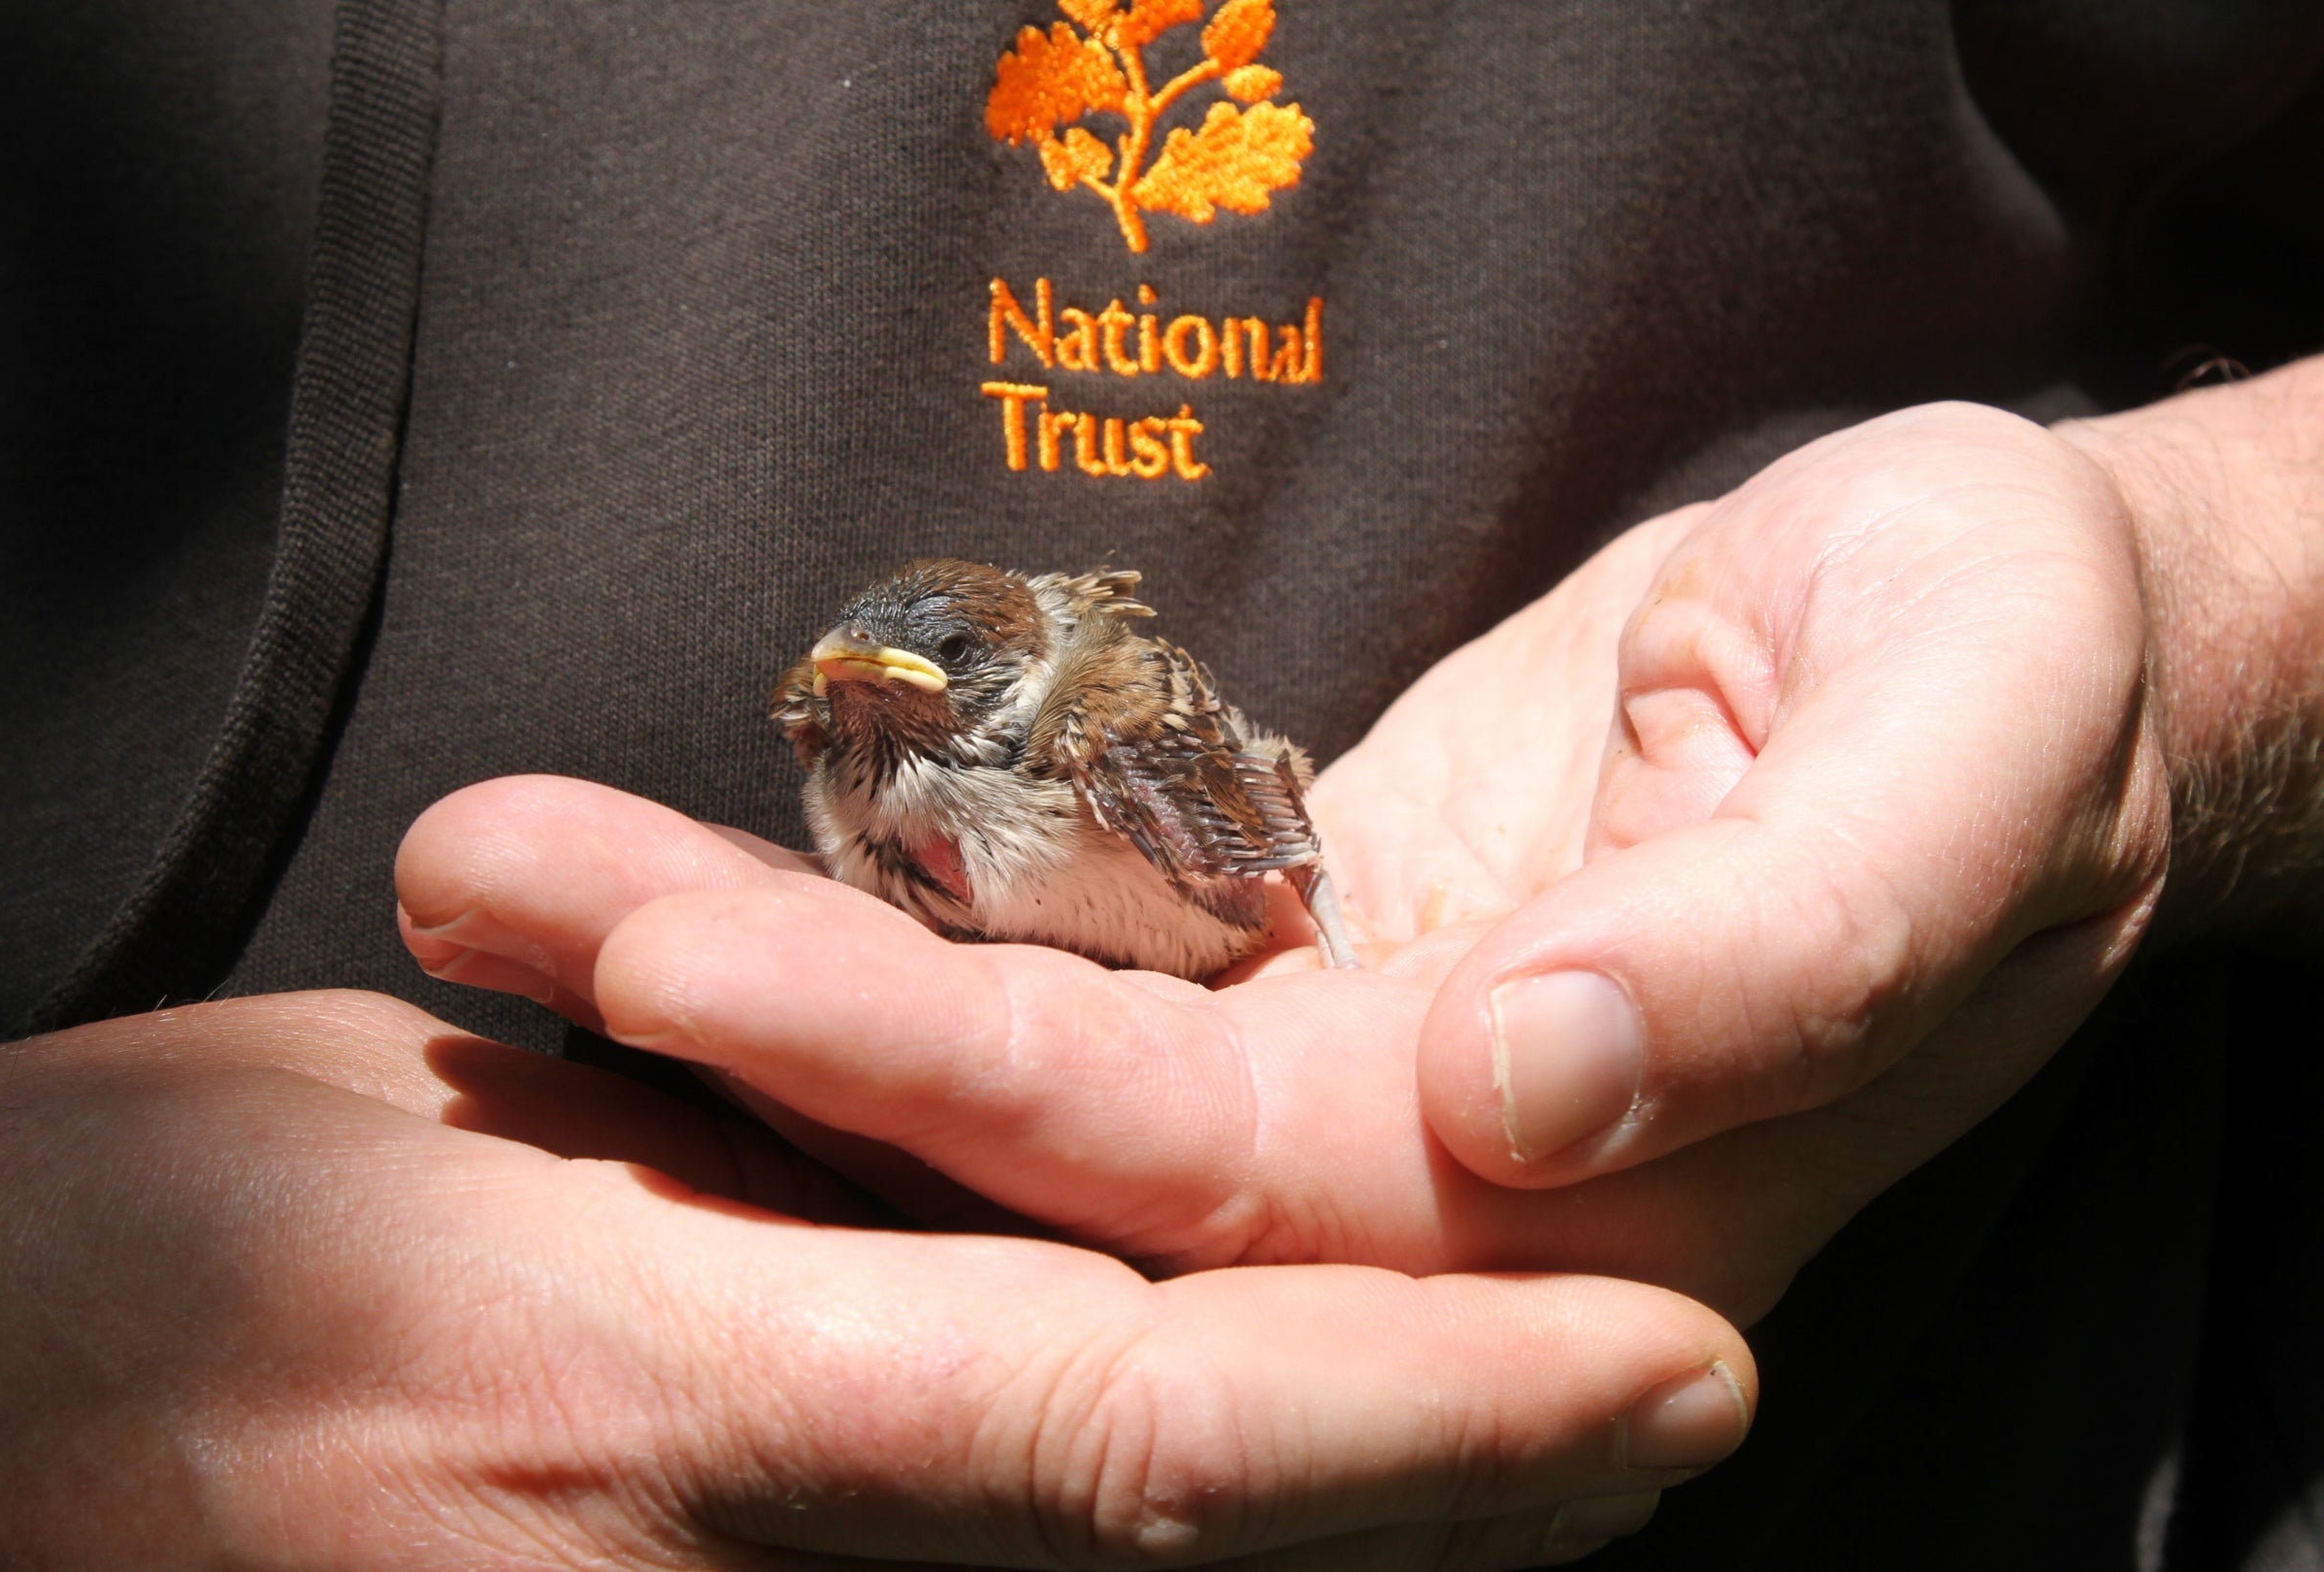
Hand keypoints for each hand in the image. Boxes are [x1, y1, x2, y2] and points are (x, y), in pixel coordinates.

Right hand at [0, 991, 1753, 1568]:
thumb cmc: (69, 1231)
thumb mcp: (419, 1134)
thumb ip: (725, 1188)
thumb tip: (953, 1209)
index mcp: (655, 1389)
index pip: (1148, 1425)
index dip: (1449, 1417)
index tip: (1679, 1374)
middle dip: (1452, 1535)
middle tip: (1659, 1424)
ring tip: (1518, 1465)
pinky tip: (1199, 1528)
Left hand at [401, 381, 2320, 1322]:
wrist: (1987, 648)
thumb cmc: (2015, 677)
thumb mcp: (1977, 754)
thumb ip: (1788, 949)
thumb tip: (1541, 1088)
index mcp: (1588, 1216)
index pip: (1196, 1185)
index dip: (935, 1077)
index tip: (677, 963)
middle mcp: (1417, 1209)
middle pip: (1021, 1154)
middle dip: (745, 1027)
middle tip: (475, 890)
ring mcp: (1331, 1111)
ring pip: (999, 1071)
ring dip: (750, 971)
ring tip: (493, 872)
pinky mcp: (1282, 999)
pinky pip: (1042, 981)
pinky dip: (858, 933)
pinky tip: (658, 888)